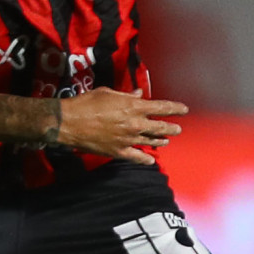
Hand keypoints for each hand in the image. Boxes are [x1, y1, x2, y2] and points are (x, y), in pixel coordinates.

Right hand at [53, 88, 187, 164]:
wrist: (69, 122)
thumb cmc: (87, 103)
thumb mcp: (108, 93)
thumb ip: (126, 95)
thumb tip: (138, 94)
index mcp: (134, 107)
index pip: (162, 108)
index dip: (175, 108)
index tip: (184, 109)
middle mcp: (135, 124)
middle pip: (161, 127)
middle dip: (172, 128)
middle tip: (177, 129)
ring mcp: (128, 139)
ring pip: (151, 141)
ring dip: (160, 141)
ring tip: (165, 141)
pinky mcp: (119, 151)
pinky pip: (137, 157)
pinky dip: (145, 159)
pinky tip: (150, 161)